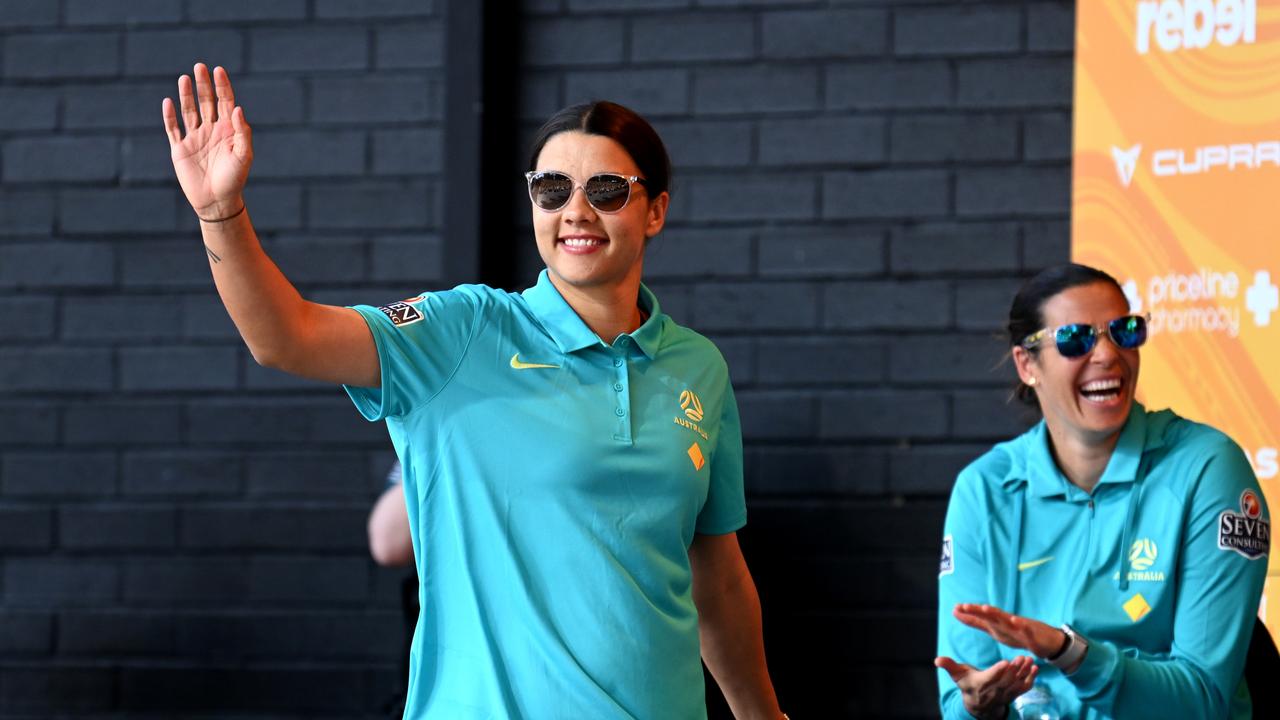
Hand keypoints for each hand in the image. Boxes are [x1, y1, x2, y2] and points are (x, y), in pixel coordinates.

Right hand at [162, 63, 251, 218]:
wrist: (217, 202)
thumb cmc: (234, 180)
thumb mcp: (243, 156)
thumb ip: (242, 132)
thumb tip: (238, 108)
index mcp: (228, 131)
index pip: (225, 102)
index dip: (222, 86)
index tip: (218, 70)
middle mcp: (211, 131)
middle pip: (206, 102)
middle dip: (203, 85)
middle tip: (200, 67)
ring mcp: (195, 138)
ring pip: (189, 111)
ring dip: (186, 95)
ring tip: (184, 78)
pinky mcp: (180, 149)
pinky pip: (173, 129)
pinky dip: (170, 116)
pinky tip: (168, 101)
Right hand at [935, 654, 1037, 719]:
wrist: (979, 705)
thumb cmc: (968, 685)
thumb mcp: (958, 676)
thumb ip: (949, 666)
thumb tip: (936, 660)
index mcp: (981, 684)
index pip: (991, 678)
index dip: (998, 671)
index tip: (1005, 662)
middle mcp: (995, 690)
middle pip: (1007, 680)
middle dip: (1015, 669)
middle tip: (1021, 657)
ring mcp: (1006, 693)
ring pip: (1017, 683)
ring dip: (1025, 673)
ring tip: (1029, 659)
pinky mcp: (1014, 694)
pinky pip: (1025, 688)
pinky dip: (1031, 679)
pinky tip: (1036, 668)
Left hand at [952, 603, 1065, 658]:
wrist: (1046, 642)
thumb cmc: (1018, 634)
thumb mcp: (995, 630)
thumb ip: (977, 622)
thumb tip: (958, 613)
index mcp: (997, 625)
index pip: (980, 618)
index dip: (968, 614)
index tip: (954, 608)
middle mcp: (1006, 623)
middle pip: (990, 616)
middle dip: (977, 611)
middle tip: (964, 606)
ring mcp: (1019, 627)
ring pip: (1006, 619)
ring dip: (996, 613)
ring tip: (985, 608)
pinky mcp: (1032, 634)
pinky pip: (1025, 629)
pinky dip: (1020, 624)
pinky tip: (1015, 619)